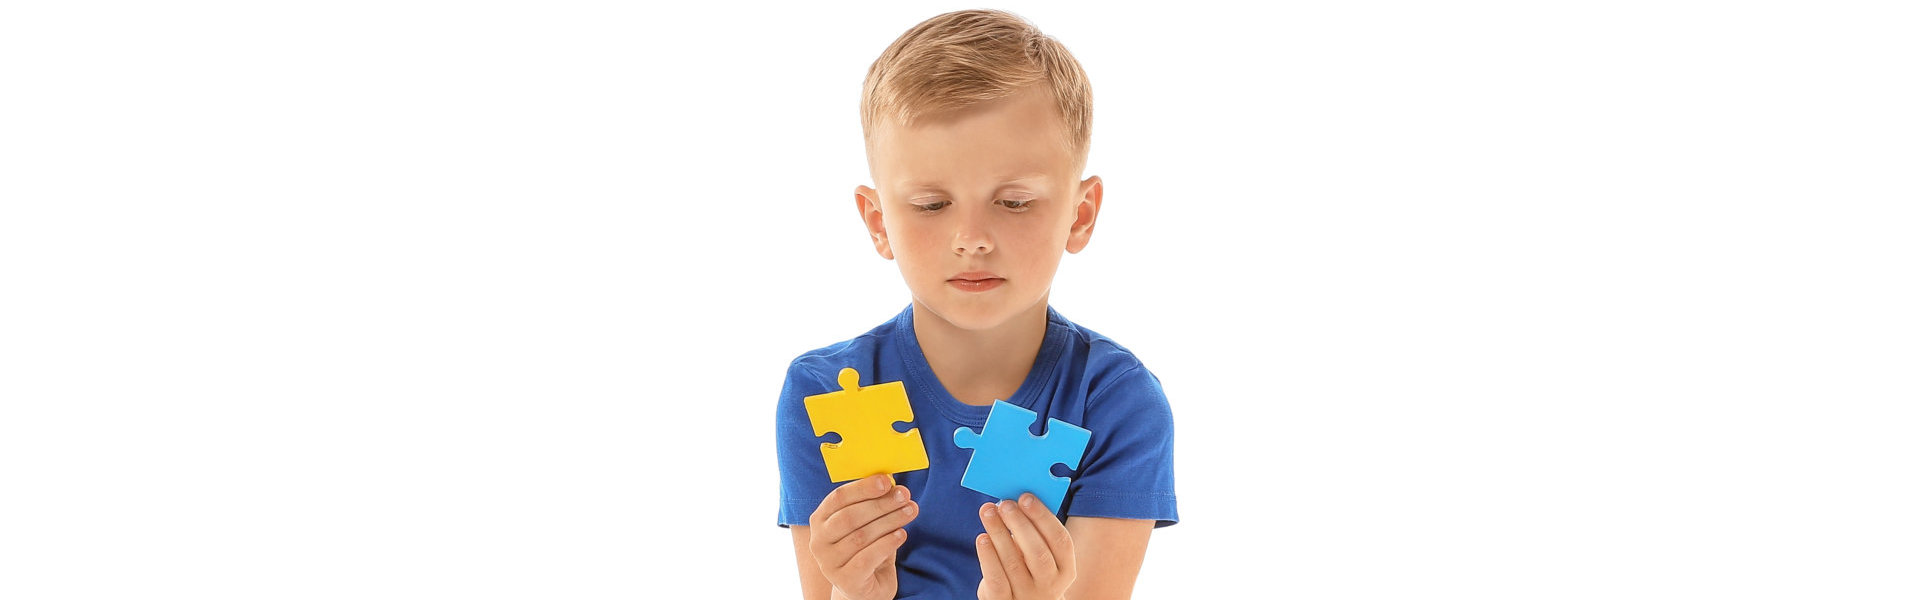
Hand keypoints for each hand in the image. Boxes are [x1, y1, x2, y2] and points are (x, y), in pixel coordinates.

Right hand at [807, 474, 917, 599]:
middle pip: (850, 516)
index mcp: (820, 519)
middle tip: (904, 495)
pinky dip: (887, 543)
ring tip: (910, 511)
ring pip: (861, 536)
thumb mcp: (867, 524)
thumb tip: (893, 486)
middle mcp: (818, 541)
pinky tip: (902, 534)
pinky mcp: (845, 580)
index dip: (863, 487)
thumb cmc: (867, 549)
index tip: (886, 480)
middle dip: (880, 504)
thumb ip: (873, 505)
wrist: (866, 588)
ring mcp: (829, 563)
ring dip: (889, 520)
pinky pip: (868, 558)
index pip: (838, 497)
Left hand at [976, 493, 1076, 599]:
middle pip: (1038, 553)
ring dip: (999, 533)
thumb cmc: (1028, 569)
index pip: (1060, 540)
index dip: (1043, 517)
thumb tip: (1014, 501)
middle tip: (1005, 504)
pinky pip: (996, 579)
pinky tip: (982, 538)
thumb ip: (1034, 532)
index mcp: (1065, 569)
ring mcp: (1027, 596)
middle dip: (1020, 524)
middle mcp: (1050, 585)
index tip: (1026, 497)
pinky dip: (988, 556)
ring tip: (988, 512)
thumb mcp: (1040, 554)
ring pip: (1013, 563)